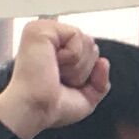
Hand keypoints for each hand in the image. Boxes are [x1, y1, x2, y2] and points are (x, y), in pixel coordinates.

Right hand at [0, 18, 110, 137]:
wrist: (34, 110)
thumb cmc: (51, 107)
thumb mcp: (86, 97)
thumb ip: (100, 81)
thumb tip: (104, 61)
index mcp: (55, 50)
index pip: (90, 52)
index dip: (86, 73)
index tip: (62, 85)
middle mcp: (49, 38)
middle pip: (91, 45)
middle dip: (83, 70)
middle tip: (58, 79)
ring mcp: (43, 30)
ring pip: (87, 41)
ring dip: (77, 66)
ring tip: (54, 73)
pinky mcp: (41, 28)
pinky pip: (77, 36)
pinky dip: (72, 57)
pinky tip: (53, 63)